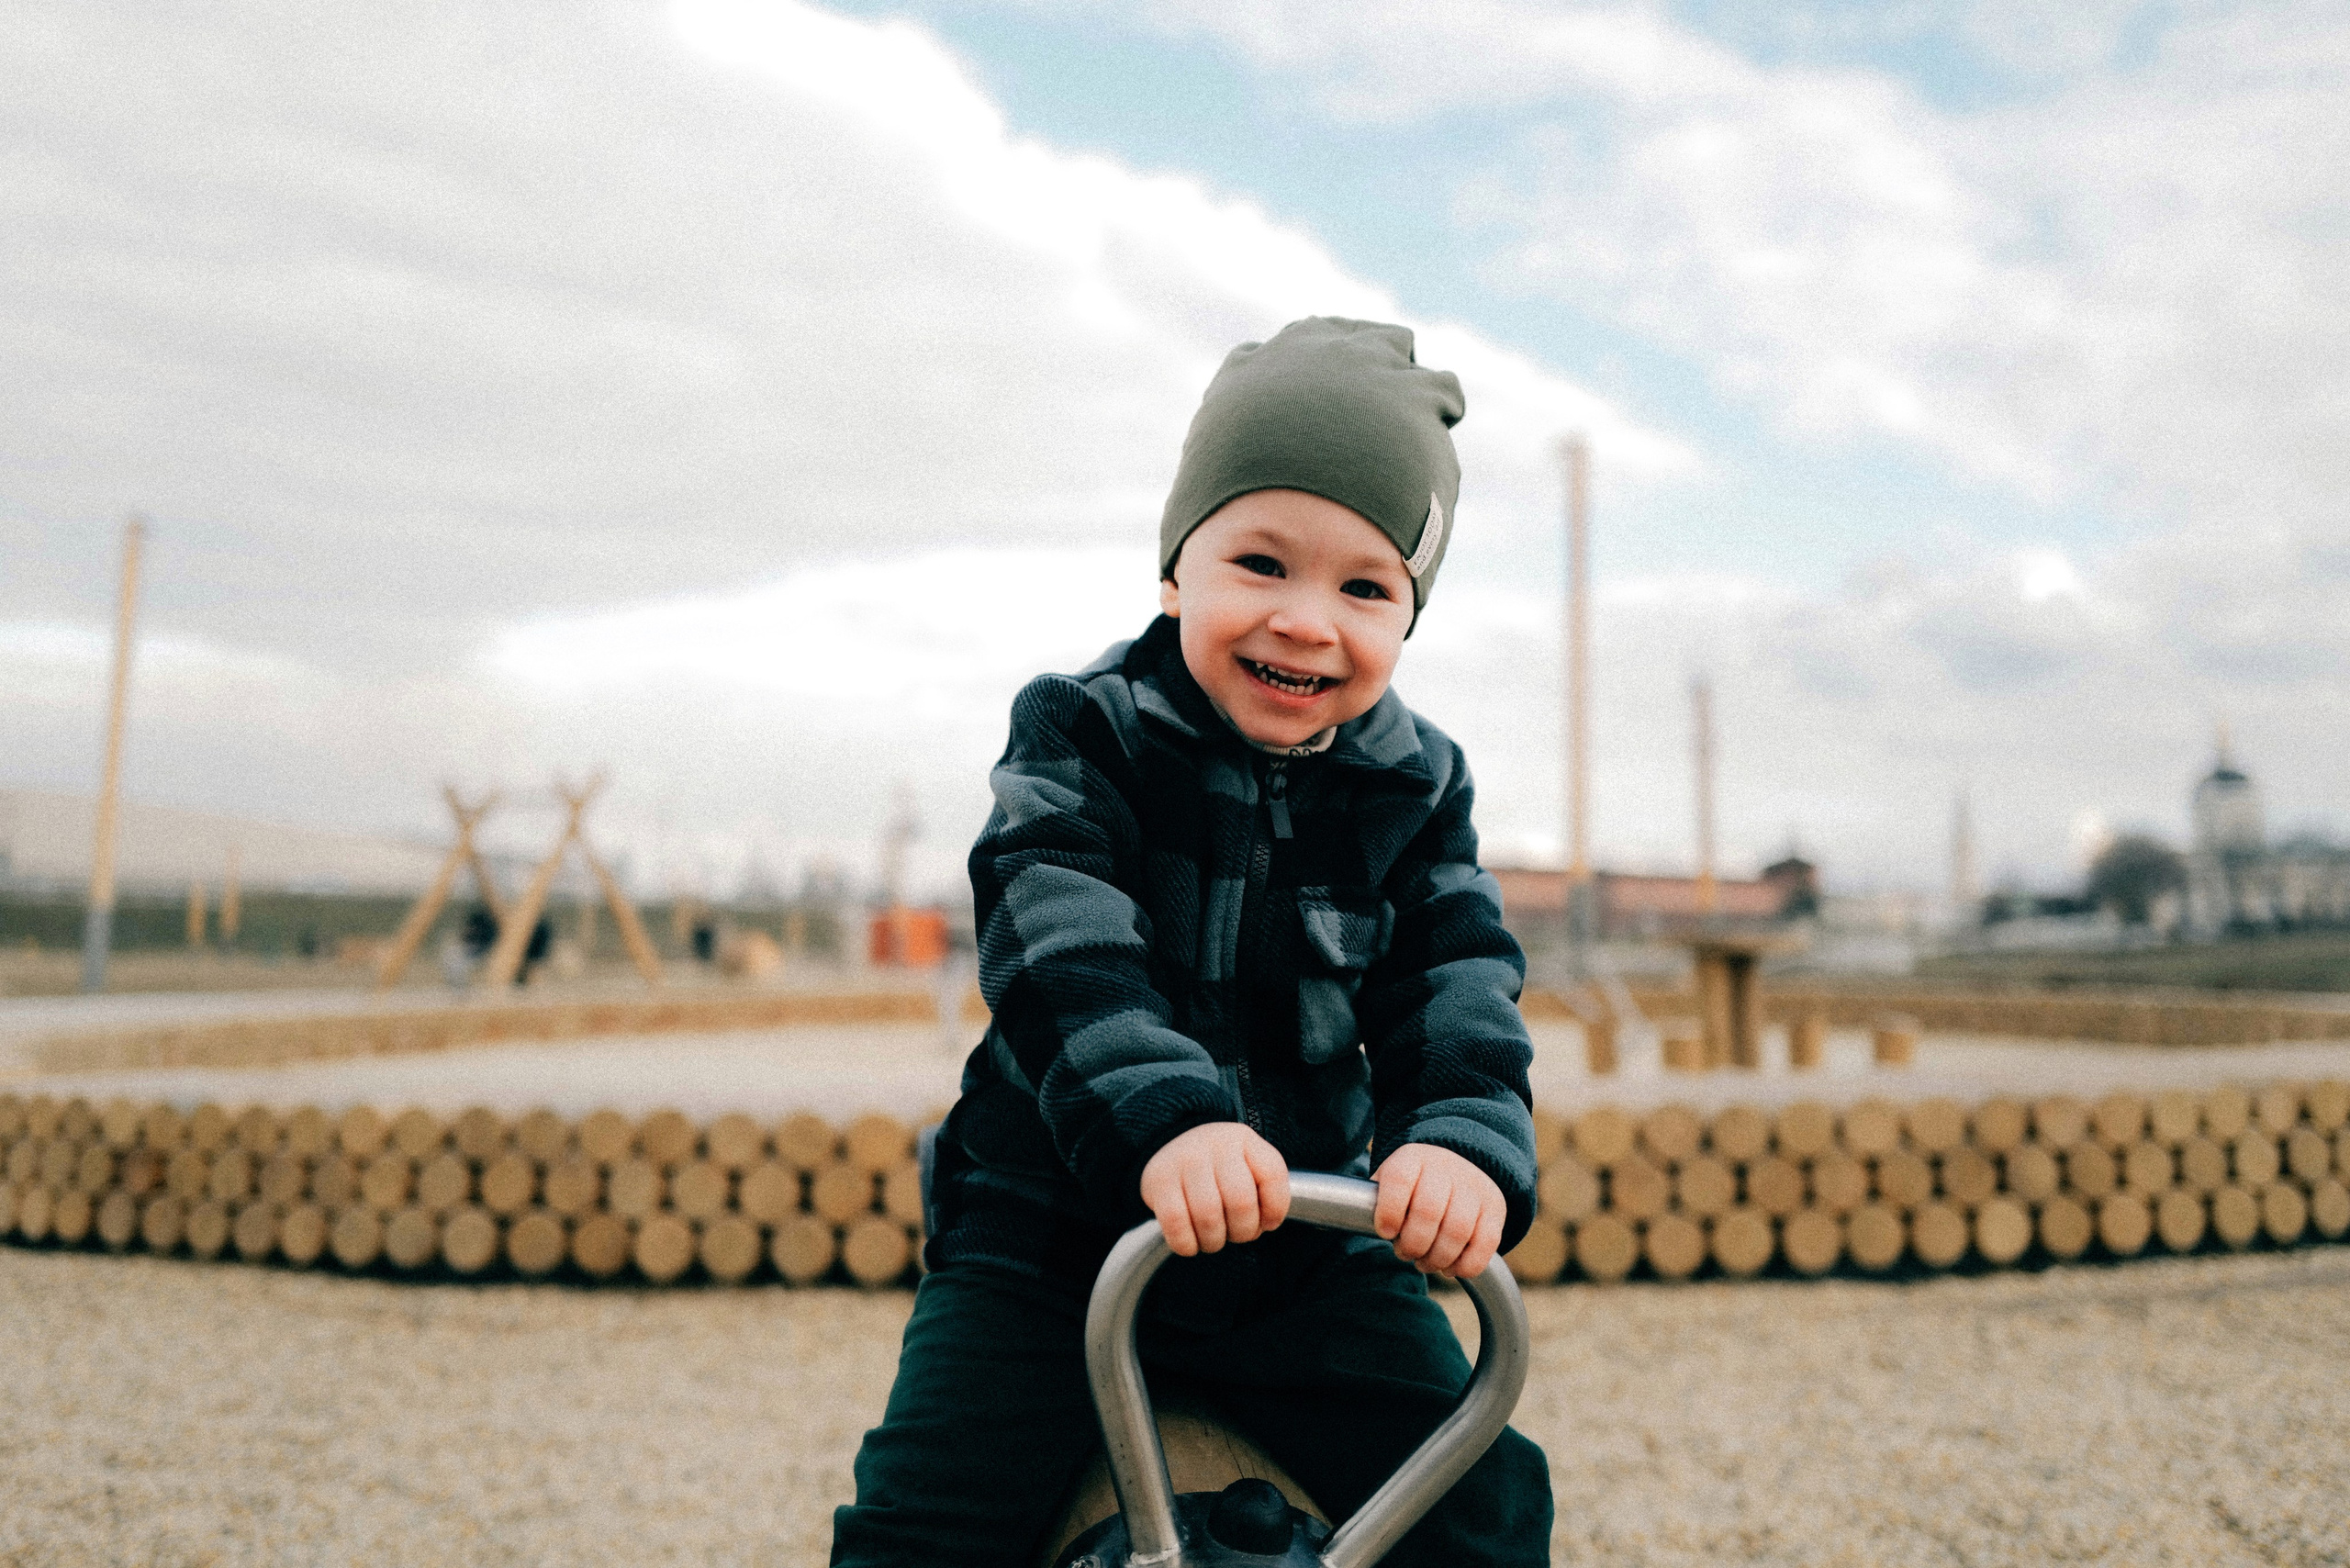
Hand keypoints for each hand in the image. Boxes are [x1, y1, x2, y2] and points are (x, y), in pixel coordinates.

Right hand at [1140, 1123, 1290, 1256]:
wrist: (1167, 1144)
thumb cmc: (1216, 1167)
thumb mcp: (1246, 1164)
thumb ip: (1265, 1188)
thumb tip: (1267, 1223)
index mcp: (1243, 1139)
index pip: (1273, 1175)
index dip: (1276, 1210)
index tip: (1267, 1222)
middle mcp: (1214, 1144)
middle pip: (1241, 1203)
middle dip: (1243, 1232)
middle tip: (1235, 1234)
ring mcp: (1184, 1160)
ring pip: (1208, 1217)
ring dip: (1214, 1241)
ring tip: (1213, 1239)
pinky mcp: (1158, 1180)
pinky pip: (1176, 1224)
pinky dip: (1187, 1244)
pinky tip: (1191, 1243)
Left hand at [1373, 1144, 1505, 1279]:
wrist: (1454, 1164)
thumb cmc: (1412, 1185)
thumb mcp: (1388, 1182)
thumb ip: (1370, 1202)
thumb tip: (1335, 1226)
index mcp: (1412, 1159)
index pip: (1400, 1180)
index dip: (1390, 1211)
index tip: (1386, 1232)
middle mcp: (1445, 1167)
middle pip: (1429, 1210)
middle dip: (1413, 1243)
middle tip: (1405, 1253)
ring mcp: (1474, 1186)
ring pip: (1458, 1230)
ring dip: (1437, 1258)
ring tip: (1425, 1263)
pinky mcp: (1495, 1207)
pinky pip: (1486, 1243)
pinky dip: (1466, 1265)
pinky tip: (1450, 1268)